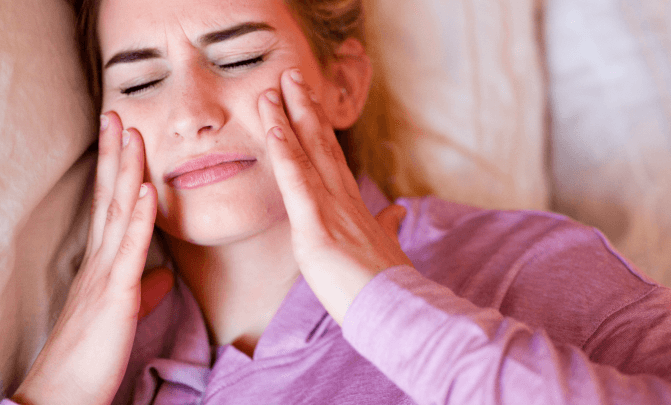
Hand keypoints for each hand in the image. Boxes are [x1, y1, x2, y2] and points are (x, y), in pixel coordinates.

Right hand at [13, 113, 171, 404]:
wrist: (63, 392)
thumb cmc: (91, 354)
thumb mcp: (122, 312)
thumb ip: (144, 290)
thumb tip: (165, 278)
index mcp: (102, 263)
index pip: (109, 205)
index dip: (116, 169)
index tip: (122, 135)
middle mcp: (99, 260)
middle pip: (109, 197)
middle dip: (115, 154)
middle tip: (118, 113)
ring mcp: (104, 274)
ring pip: (118, 212)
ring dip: (126, 170)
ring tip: (132, 132)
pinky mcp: (114, 295)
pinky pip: (129, 249)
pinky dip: (140, 217)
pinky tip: (147, 188)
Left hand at [258, 69, 411, 324]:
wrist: (395, 310)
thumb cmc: (386, 284)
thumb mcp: (386, 247)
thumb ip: (388, 224)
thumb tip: (397, 211)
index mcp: (353, 205)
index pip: (332, 158)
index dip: (318, 128)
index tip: (308, 101)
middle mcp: (343, 199)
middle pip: (321, 145)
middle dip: (304, 108)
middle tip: (290, 75)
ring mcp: (331, 210)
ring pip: (307, 155)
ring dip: (289, 118)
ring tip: (273, 88)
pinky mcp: (318, 228)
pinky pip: (297, 183)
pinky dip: (285, 154)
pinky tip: (274, 129)